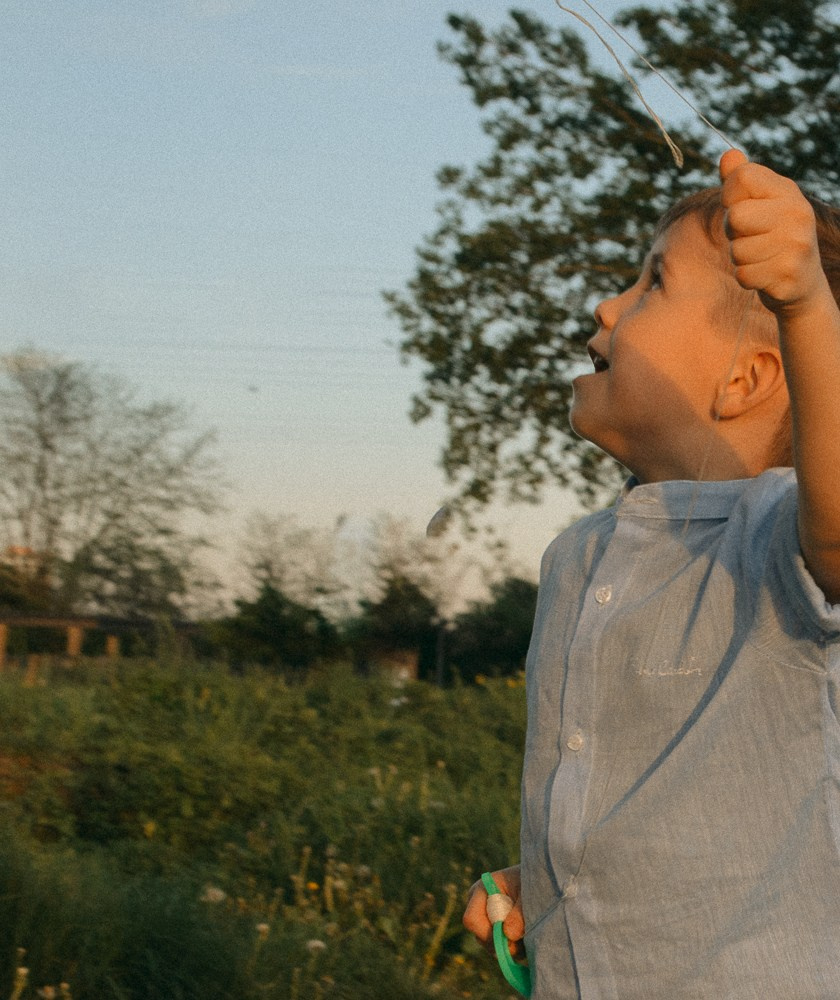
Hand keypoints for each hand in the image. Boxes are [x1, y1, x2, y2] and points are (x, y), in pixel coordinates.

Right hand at [463, 864, 525, 960]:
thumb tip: (509, 935)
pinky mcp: (493, 928)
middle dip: (502, 944)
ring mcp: (484, 918)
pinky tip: (524, 939)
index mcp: (482, 890)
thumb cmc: (533, 883)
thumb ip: (519, 913)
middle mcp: (478, 905)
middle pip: (480, 937)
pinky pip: (497, 947)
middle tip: (524, 941)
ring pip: (489, 945)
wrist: (539, 881)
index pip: (472, 919)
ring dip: (509, 948)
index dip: (488, 934)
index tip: (510, 938)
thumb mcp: (529, 894)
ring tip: (527, 937)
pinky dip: (511, 948)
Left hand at [719, 149, 825, 318]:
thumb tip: (727, 155)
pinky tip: (765, 274)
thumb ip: (741, 181)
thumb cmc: (772, 238)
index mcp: (787, 190)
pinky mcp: (788, 274)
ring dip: (740, 259)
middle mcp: (797, 213)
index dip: (730, 197)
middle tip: (751, 238)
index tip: (744, 210)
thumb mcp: (760, 205)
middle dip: (733, 233)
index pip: (740, 178)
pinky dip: (747, 279)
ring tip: (761, 257)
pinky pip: (744, 275)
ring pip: (737, 251)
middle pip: (734, 217)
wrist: (803, 283)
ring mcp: (796, 244)